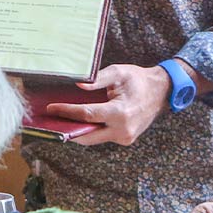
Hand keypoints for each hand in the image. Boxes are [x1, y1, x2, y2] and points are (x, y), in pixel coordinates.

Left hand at [44, 64, 171, 145]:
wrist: (161, 92)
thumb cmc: (139, 80)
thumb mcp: (118, 73)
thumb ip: (97, 79)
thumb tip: (77, 85)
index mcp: (121, 113)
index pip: (87, 115)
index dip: (67, 112)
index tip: (51, 109)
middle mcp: (123, 130)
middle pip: (87, 135)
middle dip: (68, 128)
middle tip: (50, 121)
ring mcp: (125, 138)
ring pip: (94, 138)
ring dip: (78, 131)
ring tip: (61, 121)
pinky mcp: (125, 139)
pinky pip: (102, 136)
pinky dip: (90, 130)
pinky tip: (78, 122)